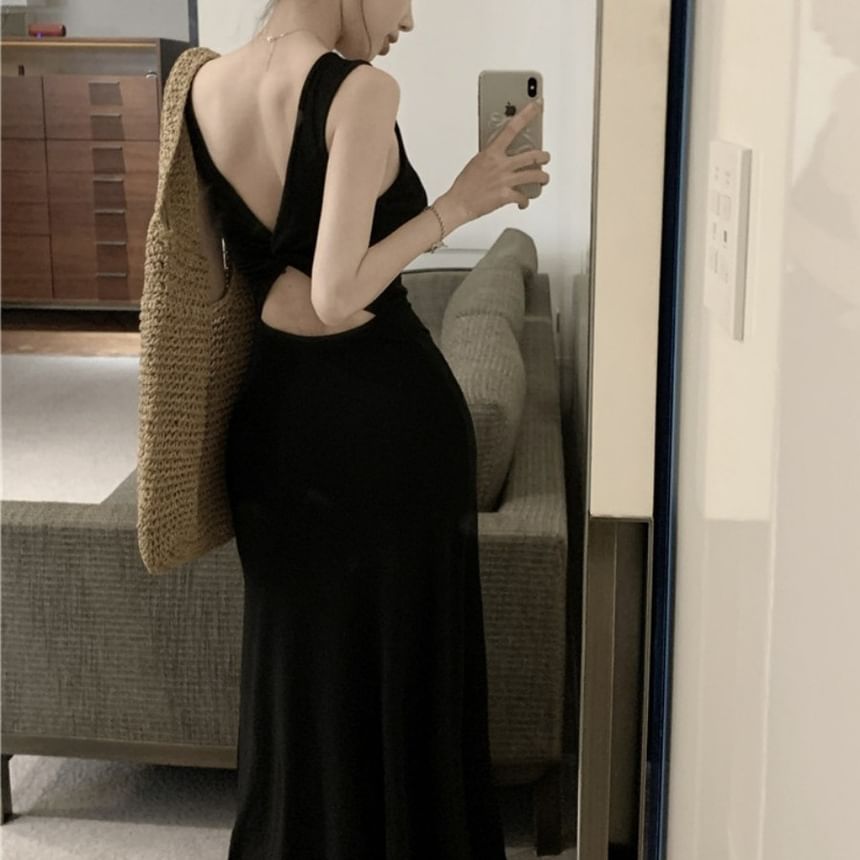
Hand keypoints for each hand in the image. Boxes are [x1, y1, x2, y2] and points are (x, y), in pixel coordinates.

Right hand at [445, 101, 550, 219]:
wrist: (458, 203)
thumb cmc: (466, 183)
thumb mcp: (478, 161)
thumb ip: (493, 155)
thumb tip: (505, 152)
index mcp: (492, 152)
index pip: (512, 128)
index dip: (527, 115)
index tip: (537, 105)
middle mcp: (501, 165)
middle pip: (532, 155)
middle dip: (543, 156)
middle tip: (545, 157)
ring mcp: (505, 180)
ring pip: (534, 176)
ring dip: (543, 177)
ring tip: (543, 179)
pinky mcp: (505, 196)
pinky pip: (523, 197)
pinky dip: (525, 201)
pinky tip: (524, 202)